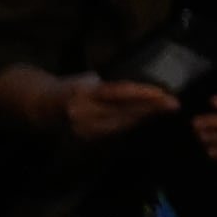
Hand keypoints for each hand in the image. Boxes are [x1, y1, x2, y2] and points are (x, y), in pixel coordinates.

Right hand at [53, 77, 184, 144]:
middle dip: (150, 108)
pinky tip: (146, 118)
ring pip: (122, 123)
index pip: (119, 94)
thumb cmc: (69, 86)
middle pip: (123, 111)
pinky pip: (115, 130)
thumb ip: (108, 86)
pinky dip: (132, 123)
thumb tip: (136, 89)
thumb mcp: (87, 79)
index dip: (142, 94)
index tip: (163, 94)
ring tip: (165, 110)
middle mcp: (83, 113)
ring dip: (145, 117)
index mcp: (83, 94)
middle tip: (174, 103)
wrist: (42, 107)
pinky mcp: (87, 138)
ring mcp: (84, 128)